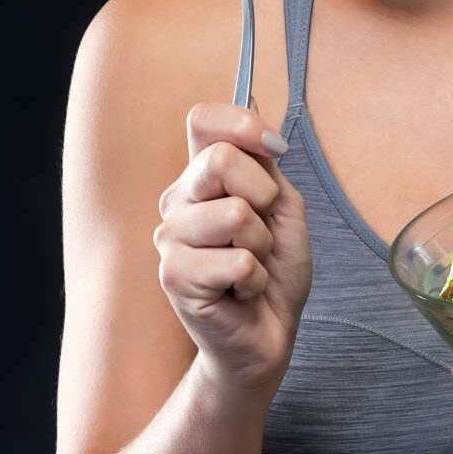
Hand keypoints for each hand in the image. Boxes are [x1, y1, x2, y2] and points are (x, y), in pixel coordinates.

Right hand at [152, 101, 311, 395]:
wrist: (268, 334)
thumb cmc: (274, 270)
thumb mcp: (282, 207)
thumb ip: (267, 167)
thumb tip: (262, 133)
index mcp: (200, 176)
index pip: (203, 120)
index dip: (242, 124)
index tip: (275, 151)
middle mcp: (178, 201)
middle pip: (220, 159)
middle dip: (264, 196)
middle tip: (263, 231)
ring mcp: (169, 238)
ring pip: (235, 214)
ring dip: (262, 246)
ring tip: (250, 265)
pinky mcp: (173, 276)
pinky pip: (238, 260)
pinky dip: (256, 278)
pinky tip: (241, 290)